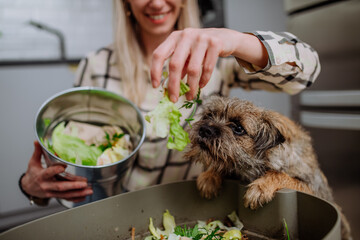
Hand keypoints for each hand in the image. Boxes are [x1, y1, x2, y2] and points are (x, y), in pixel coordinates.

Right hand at [21, 141, 92, 202]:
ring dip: (78, 193)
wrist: (27, 188)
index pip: (48, 173)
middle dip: (73, 186)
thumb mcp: (33, 162)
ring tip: (89, 190)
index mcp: (41, 176)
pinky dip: (76, 198)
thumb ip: (37, 152)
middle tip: (84, 184)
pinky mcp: (55, 196)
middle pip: (60, 187)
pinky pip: (66, 198)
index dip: (55, 170)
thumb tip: (37, 141)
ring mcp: (51, 192)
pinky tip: (85, 196)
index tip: (63, 166)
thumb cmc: (33, 174)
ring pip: (66, 194)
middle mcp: (47, 185)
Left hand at [150, 28, 267, 101]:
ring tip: (190, 96)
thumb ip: (178, 66)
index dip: (155, 71)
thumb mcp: (186, 54)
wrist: (225, 38)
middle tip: (173, 99)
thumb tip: (169, 88)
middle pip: (175, 64)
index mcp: (174, 37)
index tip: (156, 86)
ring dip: (190, 86)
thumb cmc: (201, 48)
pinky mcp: (215, 43)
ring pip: (192, 69)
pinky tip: (201, 85)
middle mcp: (186, 35)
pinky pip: (208, 68)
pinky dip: (204, 80)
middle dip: (173, 85)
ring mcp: (201, 38)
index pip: (159, 54)